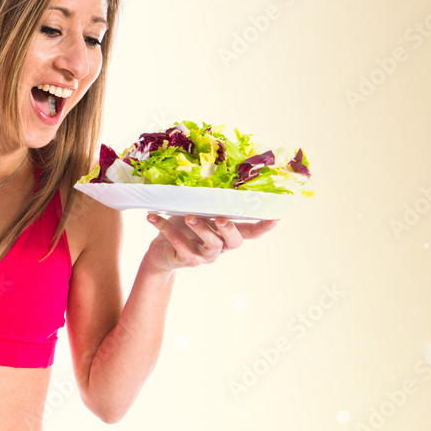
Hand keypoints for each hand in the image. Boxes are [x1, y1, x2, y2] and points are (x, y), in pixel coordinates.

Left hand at [143, 213, 277, 270]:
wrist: (161, 252)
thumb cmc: (183, 226)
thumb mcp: (196, 211)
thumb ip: (206, 202)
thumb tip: (211, 171)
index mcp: (227, 233)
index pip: (251, 231)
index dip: (264, 226)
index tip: (276, 216)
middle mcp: (221, 246)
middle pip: (234, 241)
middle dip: (229, 228)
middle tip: (220, 218)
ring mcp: (205, 256)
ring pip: (209, 245)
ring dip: (200, 229)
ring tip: (188, 216)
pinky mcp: (186, 260)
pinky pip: (179, 245)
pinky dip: (166, 229)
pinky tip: (154, 217)